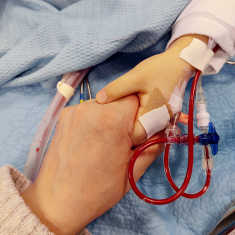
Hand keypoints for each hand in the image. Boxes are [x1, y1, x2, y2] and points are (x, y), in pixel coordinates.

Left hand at [22, 96, 162, 234]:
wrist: (58, 200)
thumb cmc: (97, 190)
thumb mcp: (133, 171)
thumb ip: (152, 146)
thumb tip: (160, 132)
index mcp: (111, 120)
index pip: (138, 99)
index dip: (142, 115)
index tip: (138, 133)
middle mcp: (91, 109)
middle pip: (121, 100)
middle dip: (127, 116)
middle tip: (122, 139)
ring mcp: (75, 110)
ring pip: (105, 104)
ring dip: (110, 118)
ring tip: (104, 141)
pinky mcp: (64, 115)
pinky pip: (90, 110)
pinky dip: (95, 119)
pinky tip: (91, 139)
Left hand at [96, 35, 207, 144]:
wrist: (178, 63)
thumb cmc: (159, 69)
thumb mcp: (135, 77)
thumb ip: (116, 89)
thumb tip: (99, 100)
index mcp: (155, 115)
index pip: (136, 136)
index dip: (122, 135)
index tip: (109, 127)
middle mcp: (162, 121)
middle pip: (141, 136)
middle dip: (127, 131)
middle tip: (113, 122)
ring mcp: (164, 120)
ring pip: (145, 130)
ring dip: (133, 125)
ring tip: (121, 117)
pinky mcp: (164, 115)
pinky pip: (150, 123)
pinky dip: (140, 120)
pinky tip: (133, 112)